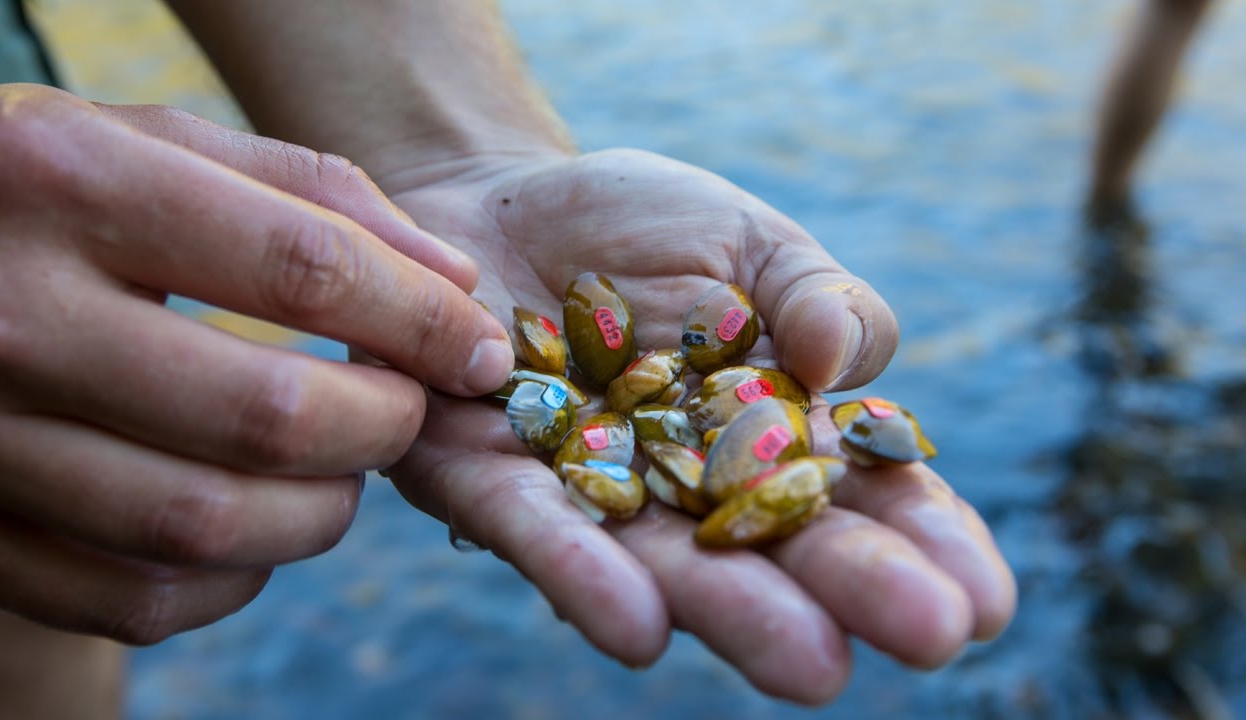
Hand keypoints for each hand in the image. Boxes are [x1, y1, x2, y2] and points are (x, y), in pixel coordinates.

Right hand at [0, 84, 513, 641]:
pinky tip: (255, 517)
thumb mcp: (151, 141)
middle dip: (383, 426)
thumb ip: (307, 193)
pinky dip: (236, 577)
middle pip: (269, 418)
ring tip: (339, 465)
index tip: (479, 351)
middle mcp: (3, 314)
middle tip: (404, 408)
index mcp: (63, 182)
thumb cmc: (41, 193)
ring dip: (321, 511)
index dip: (423, 322)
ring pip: (209, 527)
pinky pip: (139, 600)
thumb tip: (454, 285)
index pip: (303, 270)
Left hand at [379, 149, 1016, 704]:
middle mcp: (684, 482)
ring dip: (734, 613)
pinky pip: (532, 527)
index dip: (921, 540)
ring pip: (664, 561)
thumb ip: (816, 297)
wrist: (492, 205)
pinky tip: (640, 626)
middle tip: (931, 633)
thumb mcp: (747, 242)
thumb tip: (841, 363)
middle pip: (773, 541)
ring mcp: (587, 488)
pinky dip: (583, 573)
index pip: (857, 492)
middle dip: (849, 586)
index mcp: (767, 429)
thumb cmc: (636, 228)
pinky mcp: (483, 479)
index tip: (986, 594)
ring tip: (814, 666)